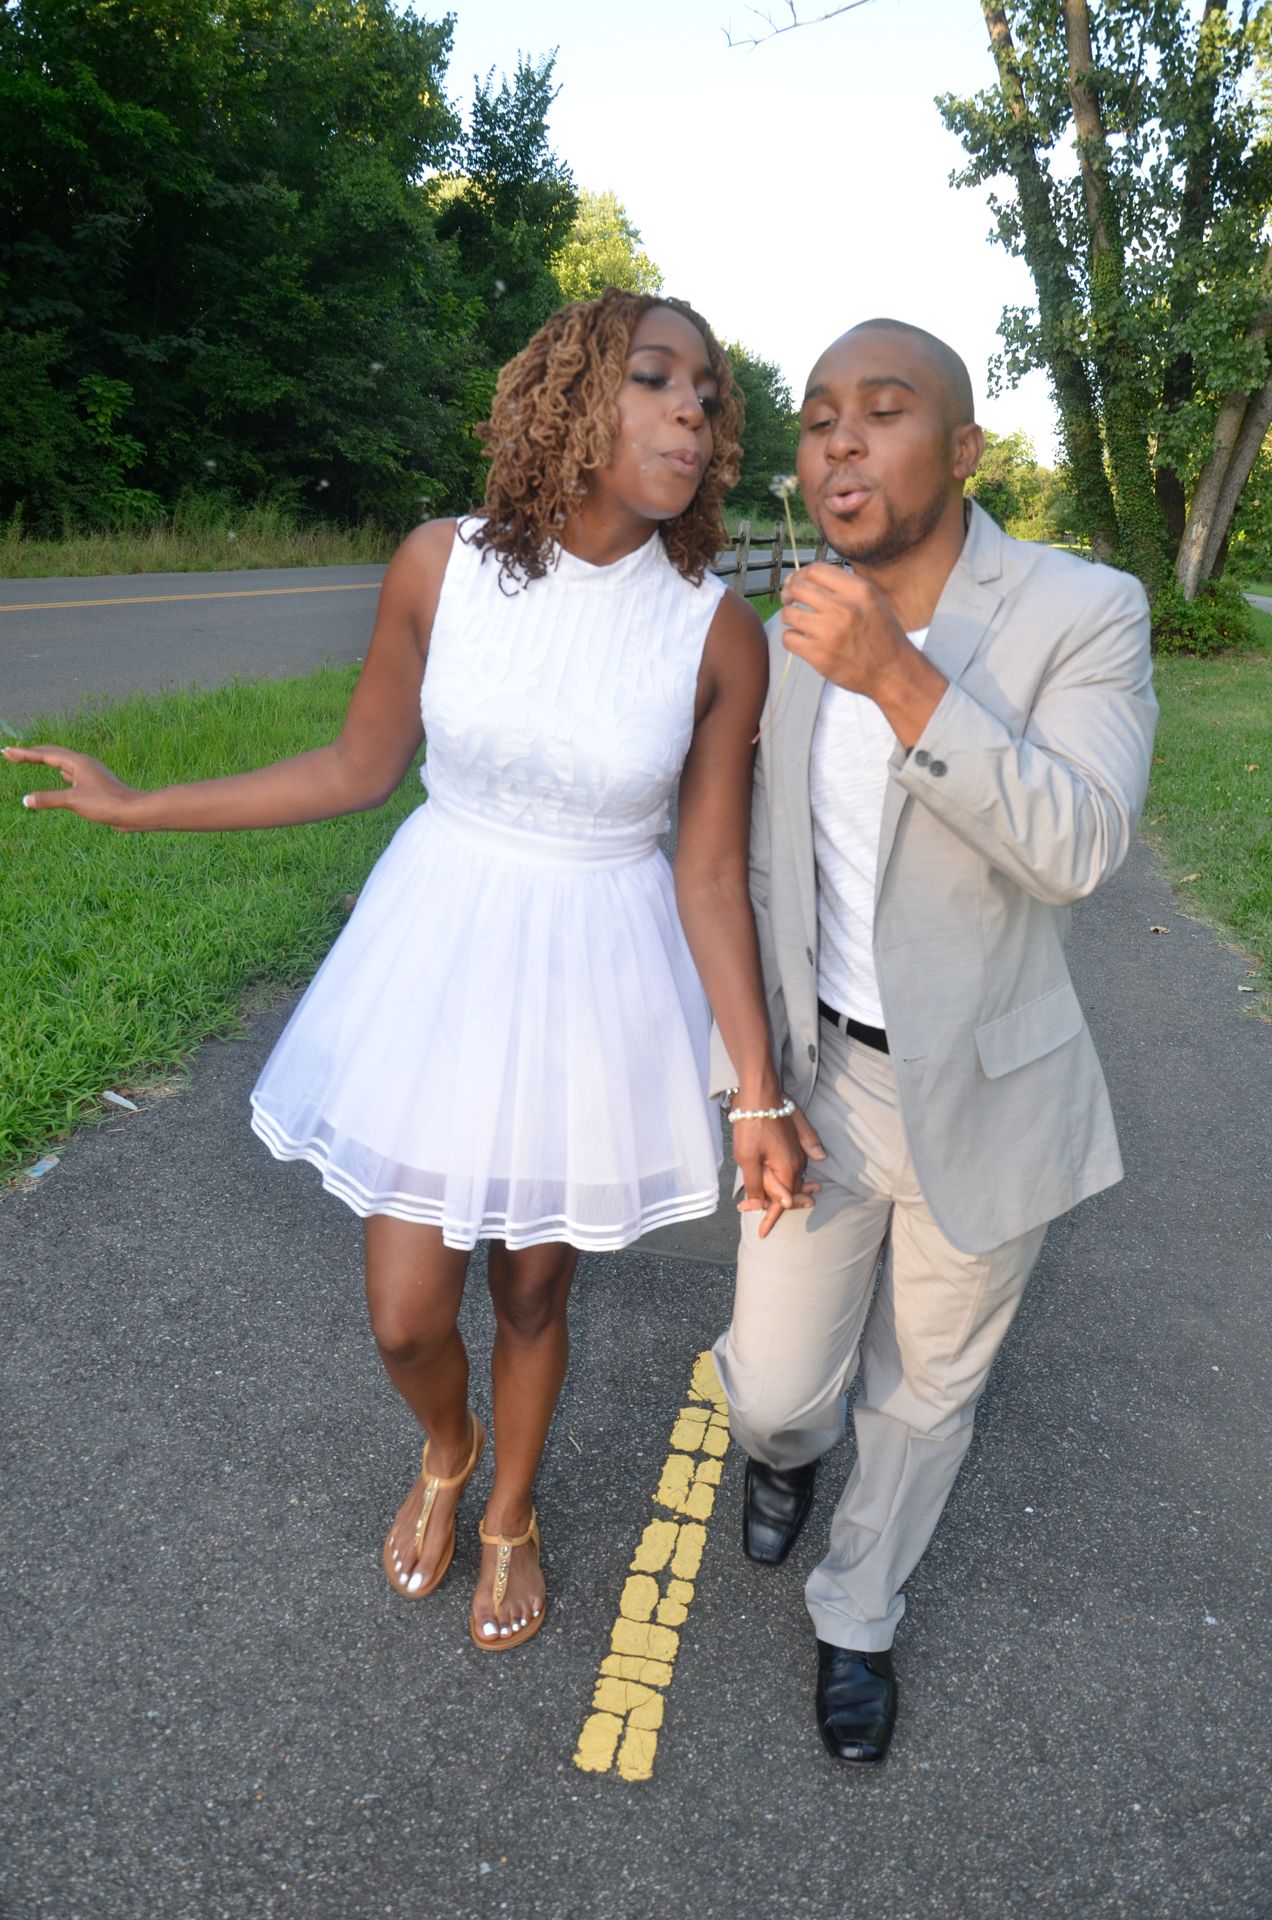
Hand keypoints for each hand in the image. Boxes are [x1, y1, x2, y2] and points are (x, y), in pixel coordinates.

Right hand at [3, 744, 140, 827]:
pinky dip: (61, 771)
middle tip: (12, 753)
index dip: (24, 754)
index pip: (44, 755)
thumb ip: (48, 799)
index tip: (6, 752)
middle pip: (53, 754)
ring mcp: (90, 773)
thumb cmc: (106, 803)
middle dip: (32, 753)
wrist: (133, 811)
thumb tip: (26, 800)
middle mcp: (84, 763)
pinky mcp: (95, 784)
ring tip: (33, 758)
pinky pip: (72, 773)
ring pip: (63, 762)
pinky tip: (61, 775)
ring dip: (46, 760)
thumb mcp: (72, 801)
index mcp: (77, 762)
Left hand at [733, 1110, 822, 1239]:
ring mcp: (798, 1150)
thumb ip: (757, 1185)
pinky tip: (788, 1180)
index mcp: (788, 1169)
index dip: (771, 1218)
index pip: (782, 1201)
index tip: (762, 1233)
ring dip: (776, 1190)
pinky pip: (794, 1164)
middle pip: (788, 1191)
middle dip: (770, 1204)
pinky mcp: (795, 1139)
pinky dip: (787, 1176)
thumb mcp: (747, 1159)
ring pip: (791, 1178)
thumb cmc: (751, 1125)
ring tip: (756, 1200)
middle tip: (745, 1209)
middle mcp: (798, 1161)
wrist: (759, 1093)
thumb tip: (762, 1206)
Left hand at [780, 562, 912, 697]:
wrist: (892, 672)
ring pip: (789, 613)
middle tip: (789, 599)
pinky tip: (801, 639)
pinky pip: (788, 638)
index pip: (816, 570)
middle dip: (789, 592)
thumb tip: (804, 577)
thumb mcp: (873, 599)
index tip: (797, 582)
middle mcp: (844, 609)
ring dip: (789, 615)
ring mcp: (830, 633)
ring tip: (798, 621)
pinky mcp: (819, 655)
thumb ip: (844, 585)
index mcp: (859, 591)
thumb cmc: (881, 635)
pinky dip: (791, 637)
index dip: (801, 574)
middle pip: (798, 588)